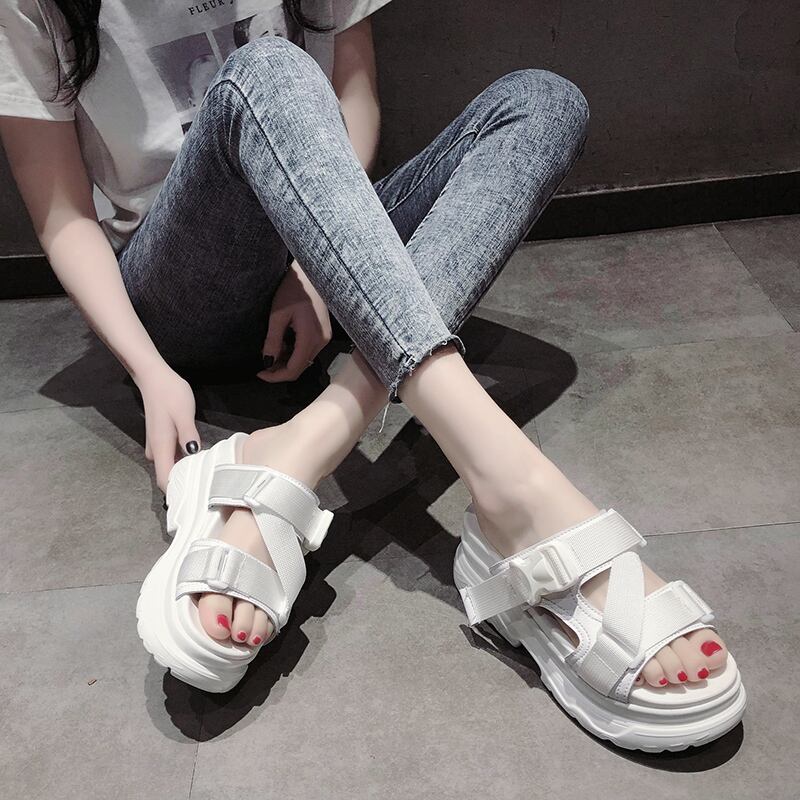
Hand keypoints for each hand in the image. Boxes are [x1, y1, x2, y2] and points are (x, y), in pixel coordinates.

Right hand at [134, 363, 201, 493]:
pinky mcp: (161, 440)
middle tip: (210, 485)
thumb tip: (193, 456)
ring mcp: (157, 446)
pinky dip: (183, 460)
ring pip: (170, 466)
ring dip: (186, 471)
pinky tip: (199, 458)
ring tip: (208, 473)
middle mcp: (156, 451)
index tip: (196, 496)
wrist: (154, 378)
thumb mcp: (184, 414)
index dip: (177, 491)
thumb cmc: (170, 394)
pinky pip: (171, 457)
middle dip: (186, 482)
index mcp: (160, 448)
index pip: (164, 480)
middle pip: (168, 476)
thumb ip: (188, 436)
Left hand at [257, 258, 331, 382]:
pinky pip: (307, 350)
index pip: (294, 369)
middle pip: (300, 367)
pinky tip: (283, 344)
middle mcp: (321, 341)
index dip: (275, 376)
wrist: (311, 273)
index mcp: (310, 338)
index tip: (260, 373)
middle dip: (280, 370)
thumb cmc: (293, 289)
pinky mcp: (323, 333)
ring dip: (286, 361)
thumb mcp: (278, 315)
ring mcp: (324, 337)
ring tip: (270, 351)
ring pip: (303, 360)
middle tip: (262, 364)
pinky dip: (294, 352)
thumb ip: (273, 341)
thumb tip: (267, 362)